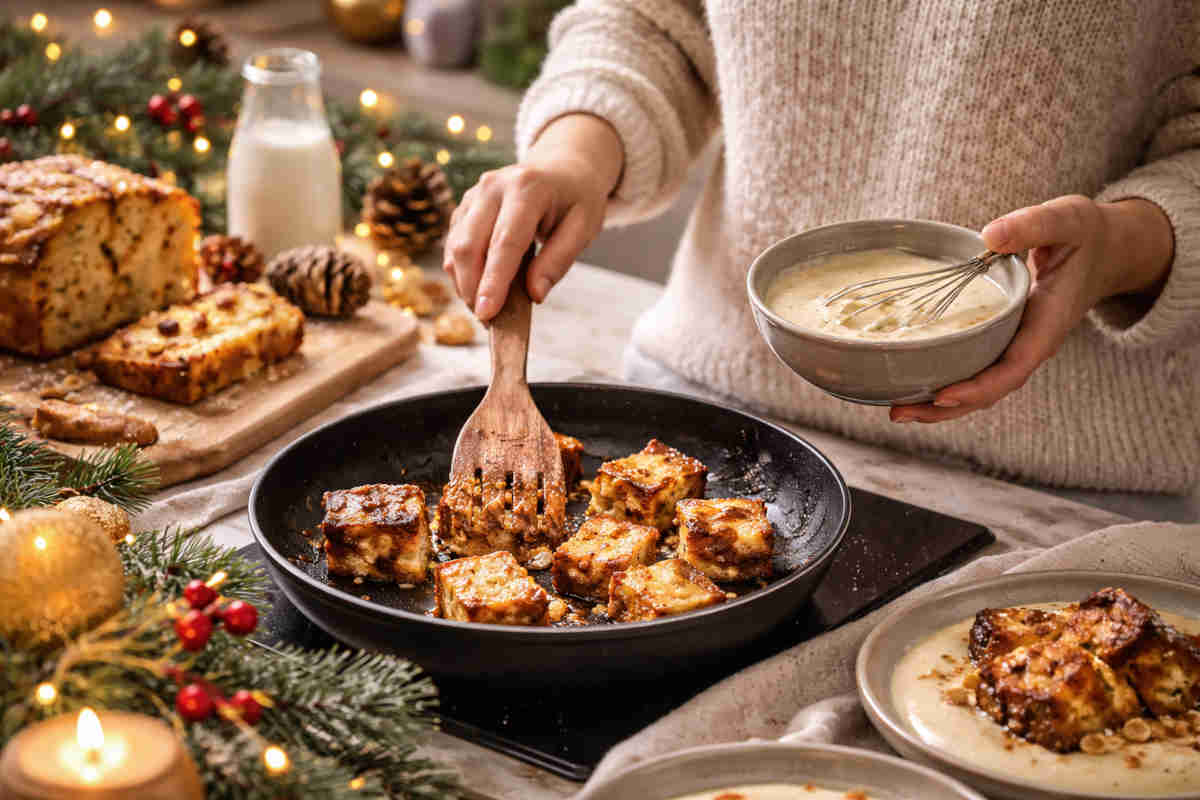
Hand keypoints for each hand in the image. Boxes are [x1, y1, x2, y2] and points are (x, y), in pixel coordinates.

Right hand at [443, 114, 621, 320]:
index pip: (505, 243)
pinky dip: (463, 271)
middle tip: (489, 320)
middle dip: (472, 288)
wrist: (562, 166)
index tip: (487, 314)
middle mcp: (493, 187)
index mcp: (527, 188)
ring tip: (487, 307)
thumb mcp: (584, 227)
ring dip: (465, 283)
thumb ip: (558, 260)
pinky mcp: (465, 205)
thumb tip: (534, 295)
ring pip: (455, 247)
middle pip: (469, 245)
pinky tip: (480, 286)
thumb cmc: (576, 199)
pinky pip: (454, 243)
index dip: (494, 282)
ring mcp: (474, 194)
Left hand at [890, 195, 1172, 422]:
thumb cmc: (1085, 235)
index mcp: (1047, 326)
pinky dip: (945, 381)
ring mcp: (1016, 347)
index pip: (1013, 370)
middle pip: (988, 392)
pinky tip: (909, 382)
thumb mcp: (1066, 220)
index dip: (978, 387)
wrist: (1105, 250)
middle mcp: (1030, 345)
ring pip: (979, 388)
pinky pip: (975, 369)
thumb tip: (991, 236)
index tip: (943, 395)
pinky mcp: (1003, 340)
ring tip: (895, 410)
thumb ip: (1033, 226)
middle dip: (944, 408)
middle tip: (897, 413)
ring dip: (938, 404)